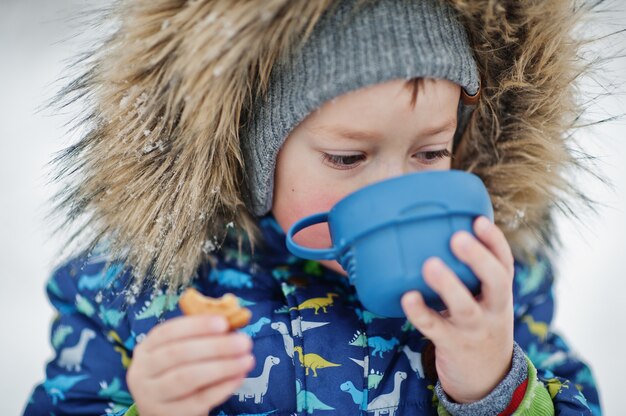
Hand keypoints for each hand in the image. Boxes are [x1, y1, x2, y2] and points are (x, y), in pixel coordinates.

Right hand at [127, 314, 254, 415]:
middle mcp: (143, 371)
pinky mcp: (168, 415)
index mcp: (146, 348)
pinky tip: (238, 378)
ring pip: (187, 378)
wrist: (164, 411)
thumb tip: (232, 317)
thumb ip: (203, 335)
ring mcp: (152, 396)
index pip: (168, 331)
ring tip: (247, 360)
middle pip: (178, 354)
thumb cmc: (178, 372)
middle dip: (215, 346)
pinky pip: (198, 400)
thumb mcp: (182, 351)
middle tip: (244, 342)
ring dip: (221, 367)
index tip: (224, 323)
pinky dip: (221, 388)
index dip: (196, 325)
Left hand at [401, 216, 514, 402]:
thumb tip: (435, 233)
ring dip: (448, 285)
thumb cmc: (478, 325)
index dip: (495, 241)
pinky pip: (435, 327)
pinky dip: (420, 312)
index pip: (505, 263)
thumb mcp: (484, 300)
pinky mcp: (453, 344)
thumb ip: (469, 274)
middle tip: (458, 237)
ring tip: (430, 264)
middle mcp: (493, 309)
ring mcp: (474, 329)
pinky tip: (407, 297)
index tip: (479, 220)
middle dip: (479, 258)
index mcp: (500, 293)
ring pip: (465, 307)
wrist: (487, 380)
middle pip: (495, 281)